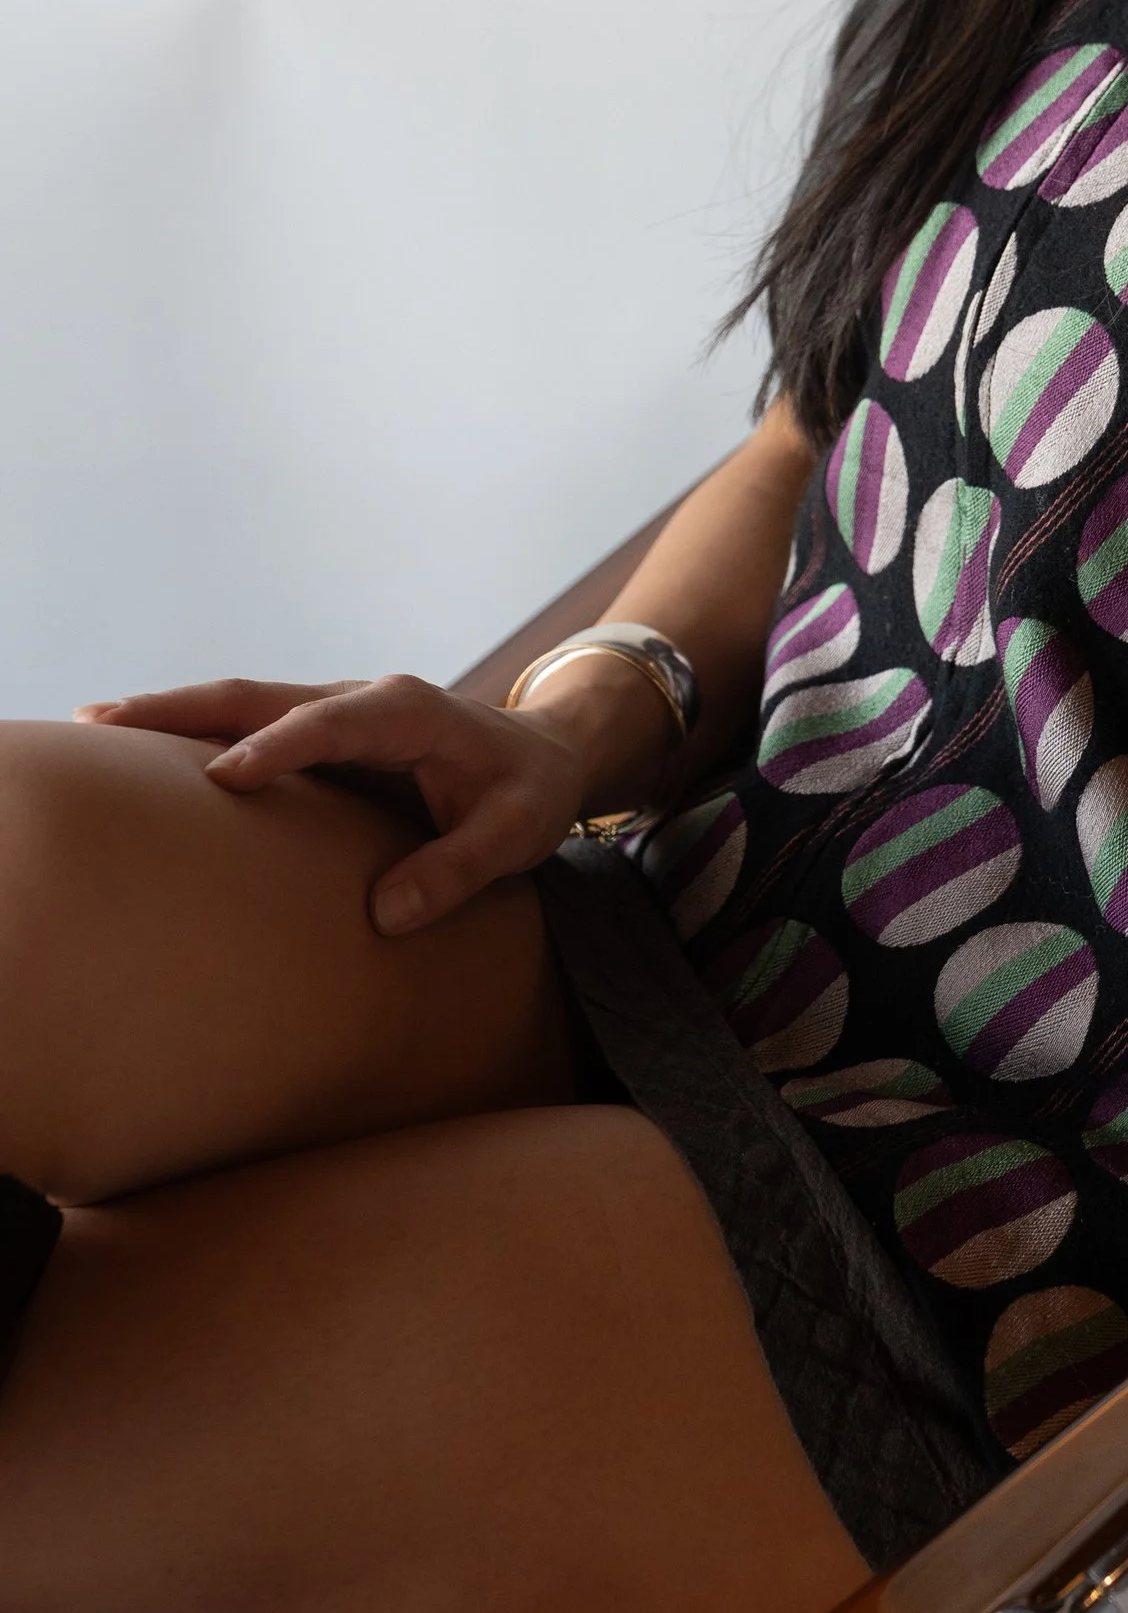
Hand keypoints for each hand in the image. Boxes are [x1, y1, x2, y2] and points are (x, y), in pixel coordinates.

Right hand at [75, 673, 597, 933]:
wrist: (546, 753)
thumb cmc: (531, 792)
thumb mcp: (516, 834)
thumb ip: (456, 869)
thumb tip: (384, 914)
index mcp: (408, 712)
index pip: (332, 724)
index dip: (280, 748)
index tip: (224, 778)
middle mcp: (364, 699)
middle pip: (263, 697)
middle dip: (185, 709)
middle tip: (105, 724)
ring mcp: (338, 712)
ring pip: (245, 705)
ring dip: (174, 714)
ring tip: (96, 727)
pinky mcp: (324, 734)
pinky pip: (253, 726)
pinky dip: (197, 732)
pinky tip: (144, 750)